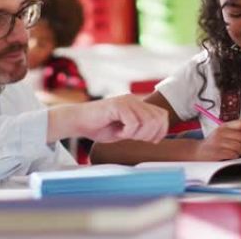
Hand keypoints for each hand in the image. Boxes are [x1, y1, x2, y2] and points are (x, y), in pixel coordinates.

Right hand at [47, 94, 168, 143]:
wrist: (78, 121)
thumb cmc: (99, 127)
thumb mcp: (125, 130)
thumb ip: (140, 129)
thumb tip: (157, 136)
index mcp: (138, 104)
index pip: (162, 115)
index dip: (161, 131)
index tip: (150, 141)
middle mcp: (134, 100)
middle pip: (158, 119)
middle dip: (149, 134)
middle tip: (133, 138)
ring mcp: (126, 101)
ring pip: (147, 121)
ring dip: (137, 134)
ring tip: (124, 135)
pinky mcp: (117, 105)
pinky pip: (133, 122)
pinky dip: (127, 132)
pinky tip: (118, 132)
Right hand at [193, 119, 240, 160]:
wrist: (196, 152)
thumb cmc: (213, 145)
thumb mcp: (224, 135)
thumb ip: (238, 135)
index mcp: (224, 126)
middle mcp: (221, 132)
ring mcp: (218, 142)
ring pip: (239, 146)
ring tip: (238, 153)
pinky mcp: (217, 152)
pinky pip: (233, 154)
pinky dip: (235, 157)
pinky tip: (231, 157)